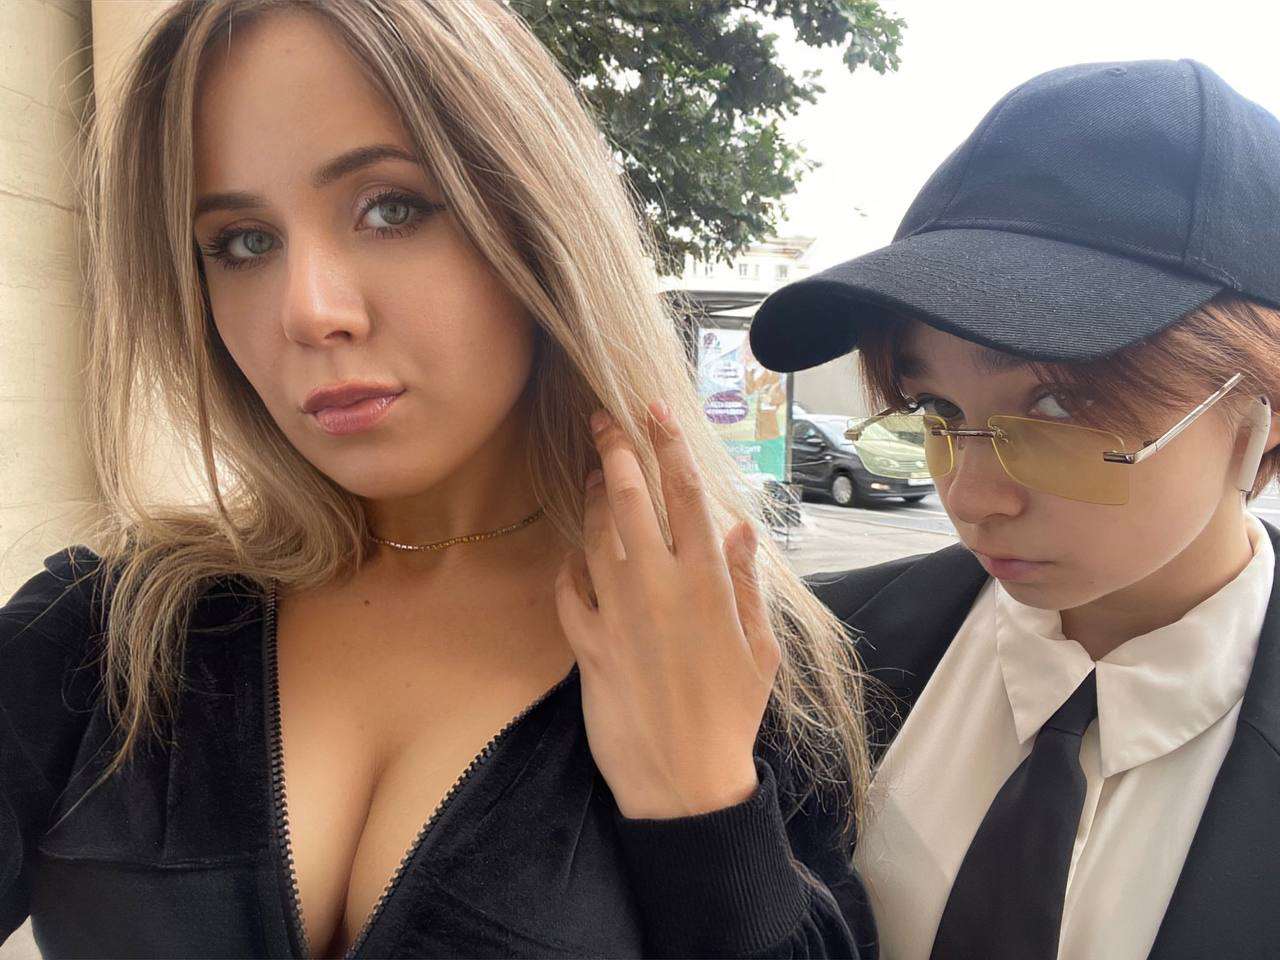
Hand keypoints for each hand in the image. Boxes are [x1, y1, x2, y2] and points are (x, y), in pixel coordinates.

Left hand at [553, 400, 781, 819]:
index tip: (651, 409)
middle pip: (630, 499)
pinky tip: (573, 554)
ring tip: (593, 476)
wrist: (684, 782)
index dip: (668, 444)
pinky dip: (569, 565)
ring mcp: (617, 612)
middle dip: (614, 452)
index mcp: (708, 582)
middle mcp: (658, 586)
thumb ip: (748, 584)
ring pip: (595, 535)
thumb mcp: (760, 650)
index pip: (685, 494)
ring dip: (593, 499)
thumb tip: (741, 528)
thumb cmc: (732, 715)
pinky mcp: (587, 643)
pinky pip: (569, 588)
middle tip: (601, 422)